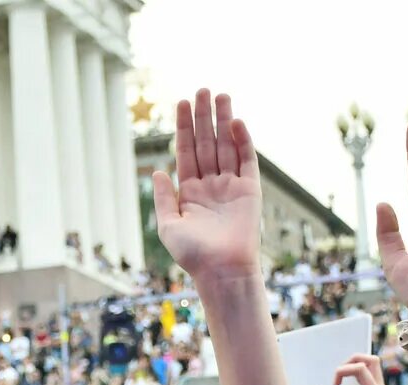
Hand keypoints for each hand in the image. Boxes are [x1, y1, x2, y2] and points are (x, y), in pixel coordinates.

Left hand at [151, 90, 261, 284]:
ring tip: (219, 95)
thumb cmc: (193, 255)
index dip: (183, 127)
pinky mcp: (250, 190)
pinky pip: (246, 160)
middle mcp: (210, 185)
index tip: (181, 102)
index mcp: (189, 192)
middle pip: (206, 142)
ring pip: (226, 145)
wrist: (222, 271)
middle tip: (202, 90)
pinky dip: (242, 140)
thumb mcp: (168, 226)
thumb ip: (164, 198)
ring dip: (222, 121)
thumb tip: (157, 171)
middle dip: (203, 117)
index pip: (185, 151)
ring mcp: (231, 186)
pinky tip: (234, 121)